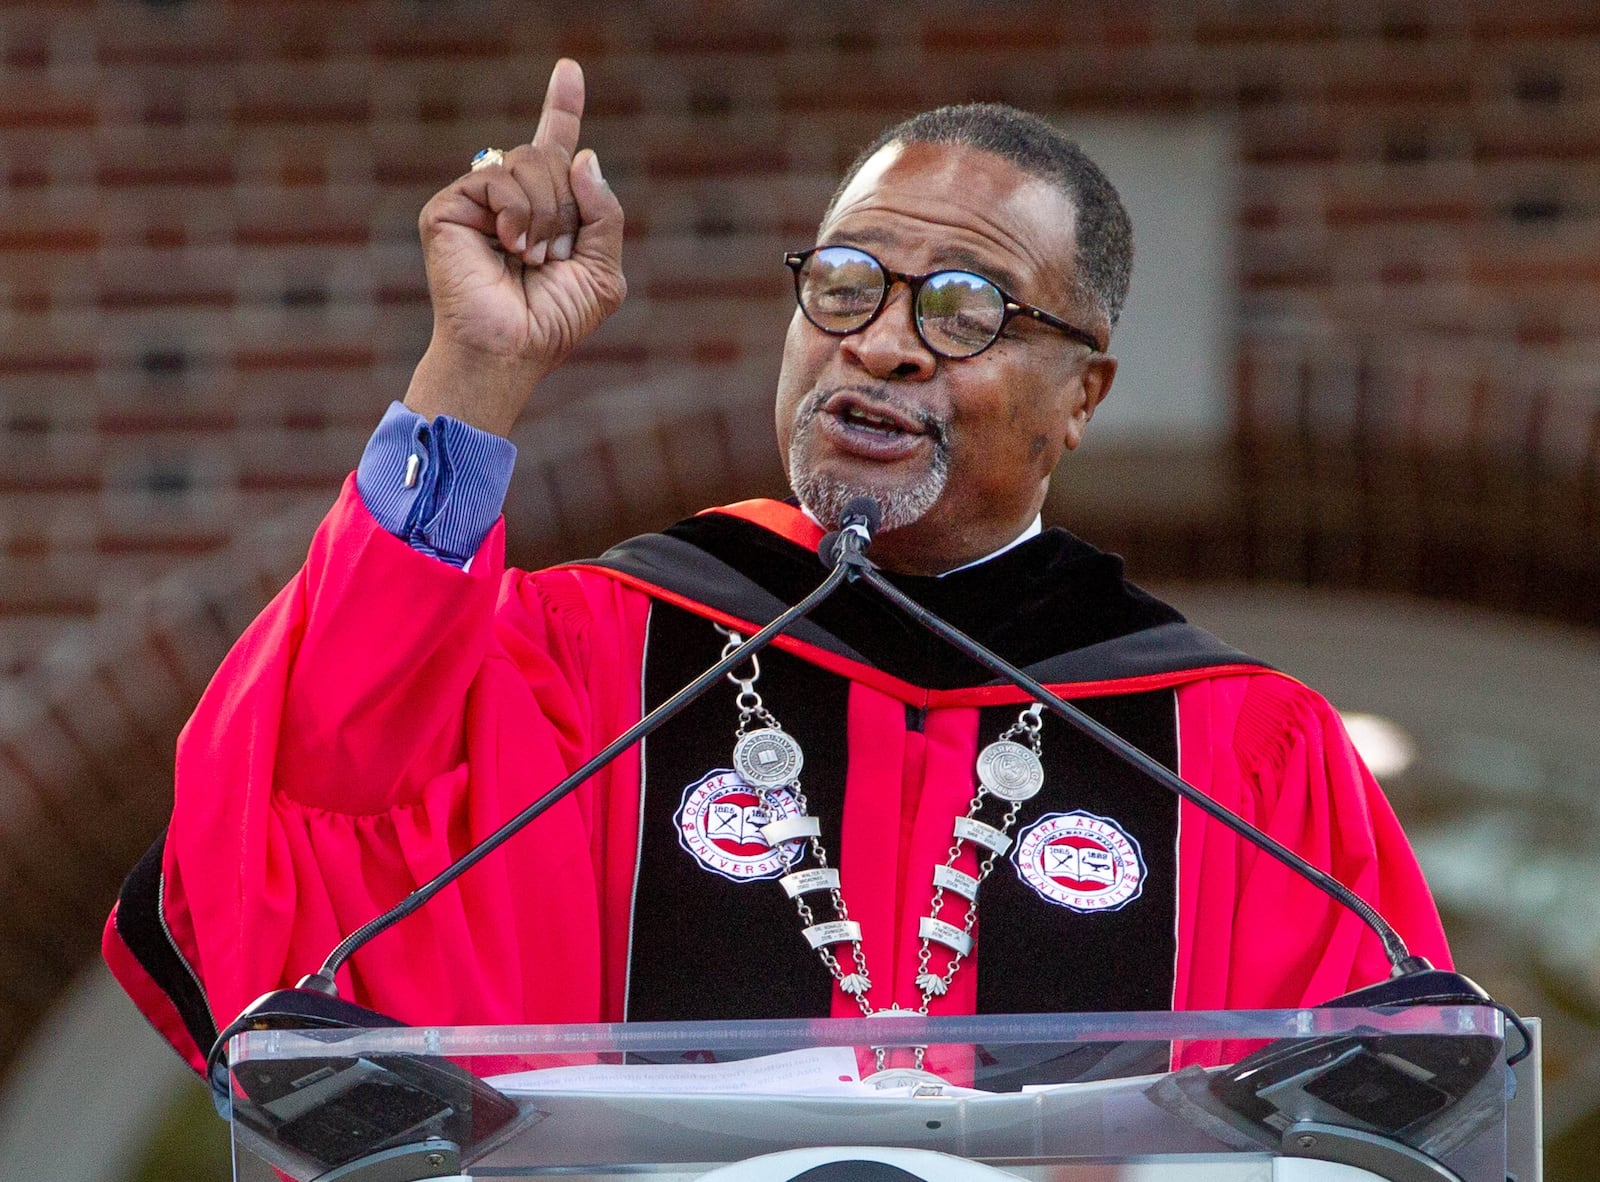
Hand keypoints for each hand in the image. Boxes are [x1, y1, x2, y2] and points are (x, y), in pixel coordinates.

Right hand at [405, 59, 625, 434]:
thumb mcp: (602, 271)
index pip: (554, 149)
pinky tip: (508, 247)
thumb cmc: (553, 322)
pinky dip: (516, 214)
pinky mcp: (449, 208)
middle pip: (550, 156)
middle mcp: (508, 200)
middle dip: (567, 207)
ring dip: (545, 215)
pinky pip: (497, 177)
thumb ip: (605, 215)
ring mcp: (476, 201)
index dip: (562, 108)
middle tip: (553, 256)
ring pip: (527, 162)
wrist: (512, 350)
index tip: (570, 69)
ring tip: (530, 259)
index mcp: (544, 210)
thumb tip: (584, 156)